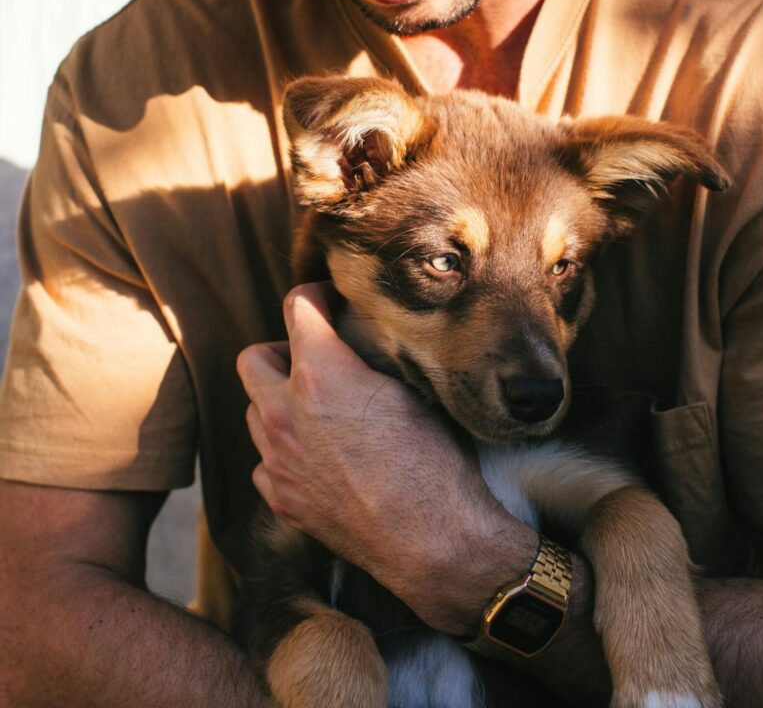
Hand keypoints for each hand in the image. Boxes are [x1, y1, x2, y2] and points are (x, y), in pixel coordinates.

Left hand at [237, 282, 536, 632]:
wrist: (435, 541)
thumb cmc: (435, 462)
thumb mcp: (412, 390)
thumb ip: (371, 358)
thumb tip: (359, 341)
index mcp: (320, 374)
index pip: (296, 306)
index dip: (316, 296)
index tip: (330, 303)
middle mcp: (285, 412)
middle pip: (253, 358)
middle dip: (281, 351)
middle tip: (317, 361)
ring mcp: (277, 460)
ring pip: (254, 411)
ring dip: (279, 403)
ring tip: (320, 413)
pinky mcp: (280, 500)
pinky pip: (265, 461)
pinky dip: (284, 452)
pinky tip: (319, 459)